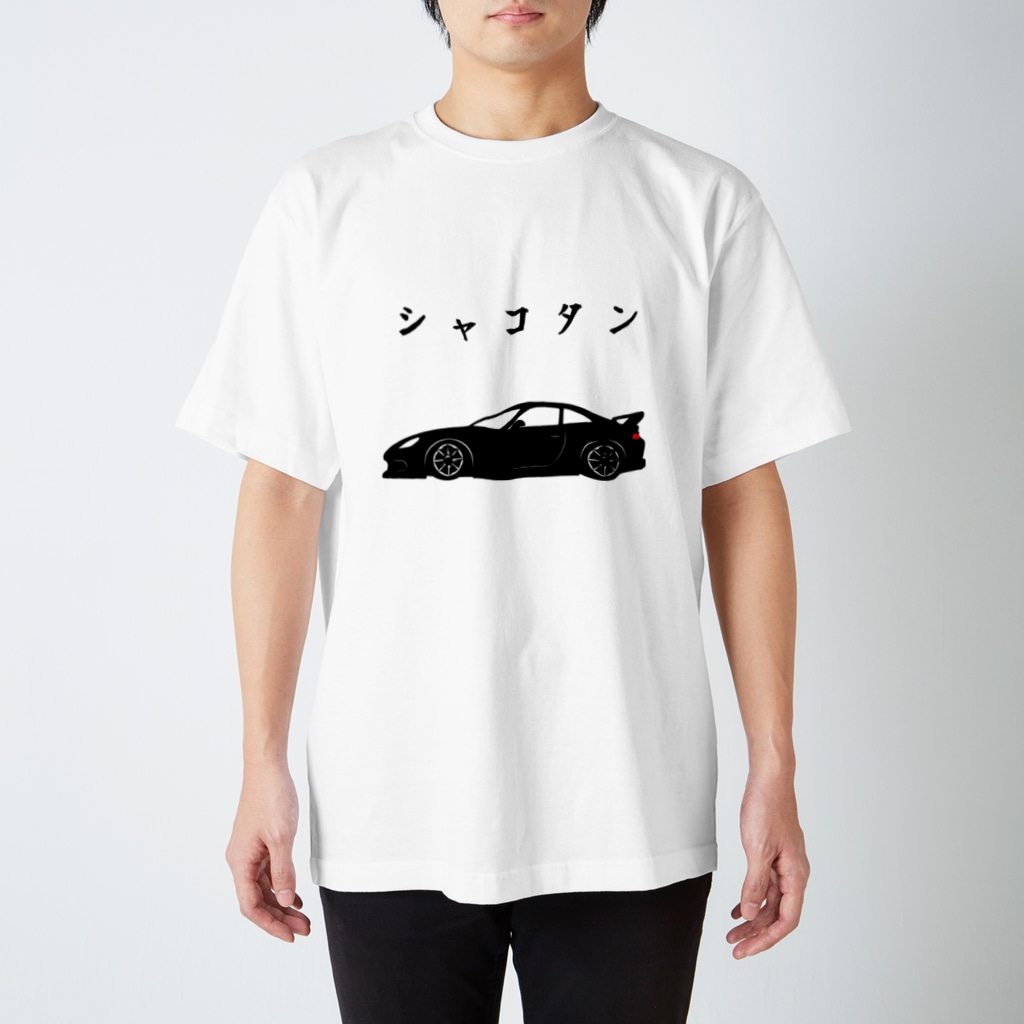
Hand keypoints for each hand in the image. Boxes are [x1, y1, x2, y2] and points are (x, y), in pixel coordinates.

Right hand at [224, 762, 311, 941]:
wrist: (267, 767)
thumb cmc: (271, 798)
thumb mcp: (282, 837)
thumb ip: (282, 871)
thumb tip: (284, 900)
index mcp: (240, 862)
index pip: (251, 906)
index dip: (270, 924)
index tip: (290, 936)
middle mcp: (240, 860)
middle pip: (257, 900)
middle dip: (279, 918)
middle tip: (305, 929)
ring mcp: (249, 852)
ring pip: (264, 888)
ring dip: (282, 904)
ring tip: (303, 918)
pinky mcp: (259, 843)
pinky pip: (268, 873)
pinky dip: (281, 886)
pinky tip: (295, 896)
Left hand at [727, 771, 809, 958]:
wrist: (769, 779)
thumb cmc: (767, 807)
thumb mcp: (757, 848)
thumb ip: (754, 883)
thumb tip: (749, 913)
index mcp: (796, 874)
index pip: (786, 919)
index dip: (766, 939)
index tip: (746, 950)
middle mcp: (794, 873)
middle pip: (777, 915)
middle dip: (756, 934)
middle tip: (734, 947)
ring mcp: (784, 865)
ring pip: (770, 902)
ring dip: (752, 919)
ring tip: (732, 932)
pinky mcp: (774, 856)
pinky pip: (765, 887)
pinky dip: (751, 899)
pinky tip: (738, 910)